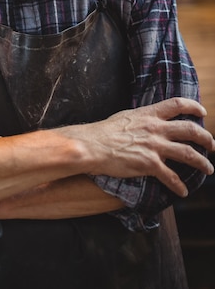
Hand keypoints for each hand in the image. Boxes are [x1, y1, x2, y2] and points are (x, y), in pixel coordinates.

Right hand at [73, 97, 214, 196]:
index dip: (193, 107)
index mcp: (150, 114)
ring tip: (208, 169)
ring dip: (202, 163)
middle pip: (190, 130)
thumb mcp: (127, 117)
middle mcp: (156, 128)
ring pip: (188, 154)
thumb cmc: (105, 131)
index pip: (178, 104)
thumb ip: (143, 119)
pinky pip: (172, 177)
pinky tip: (183, 191)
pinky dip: (179, 186)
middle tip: (212, 145)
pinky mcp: (150, 164)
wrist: (93, 145)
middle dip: (206, 138)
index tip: (202, 112)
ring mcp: (154, 146)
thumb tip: (149, 120)